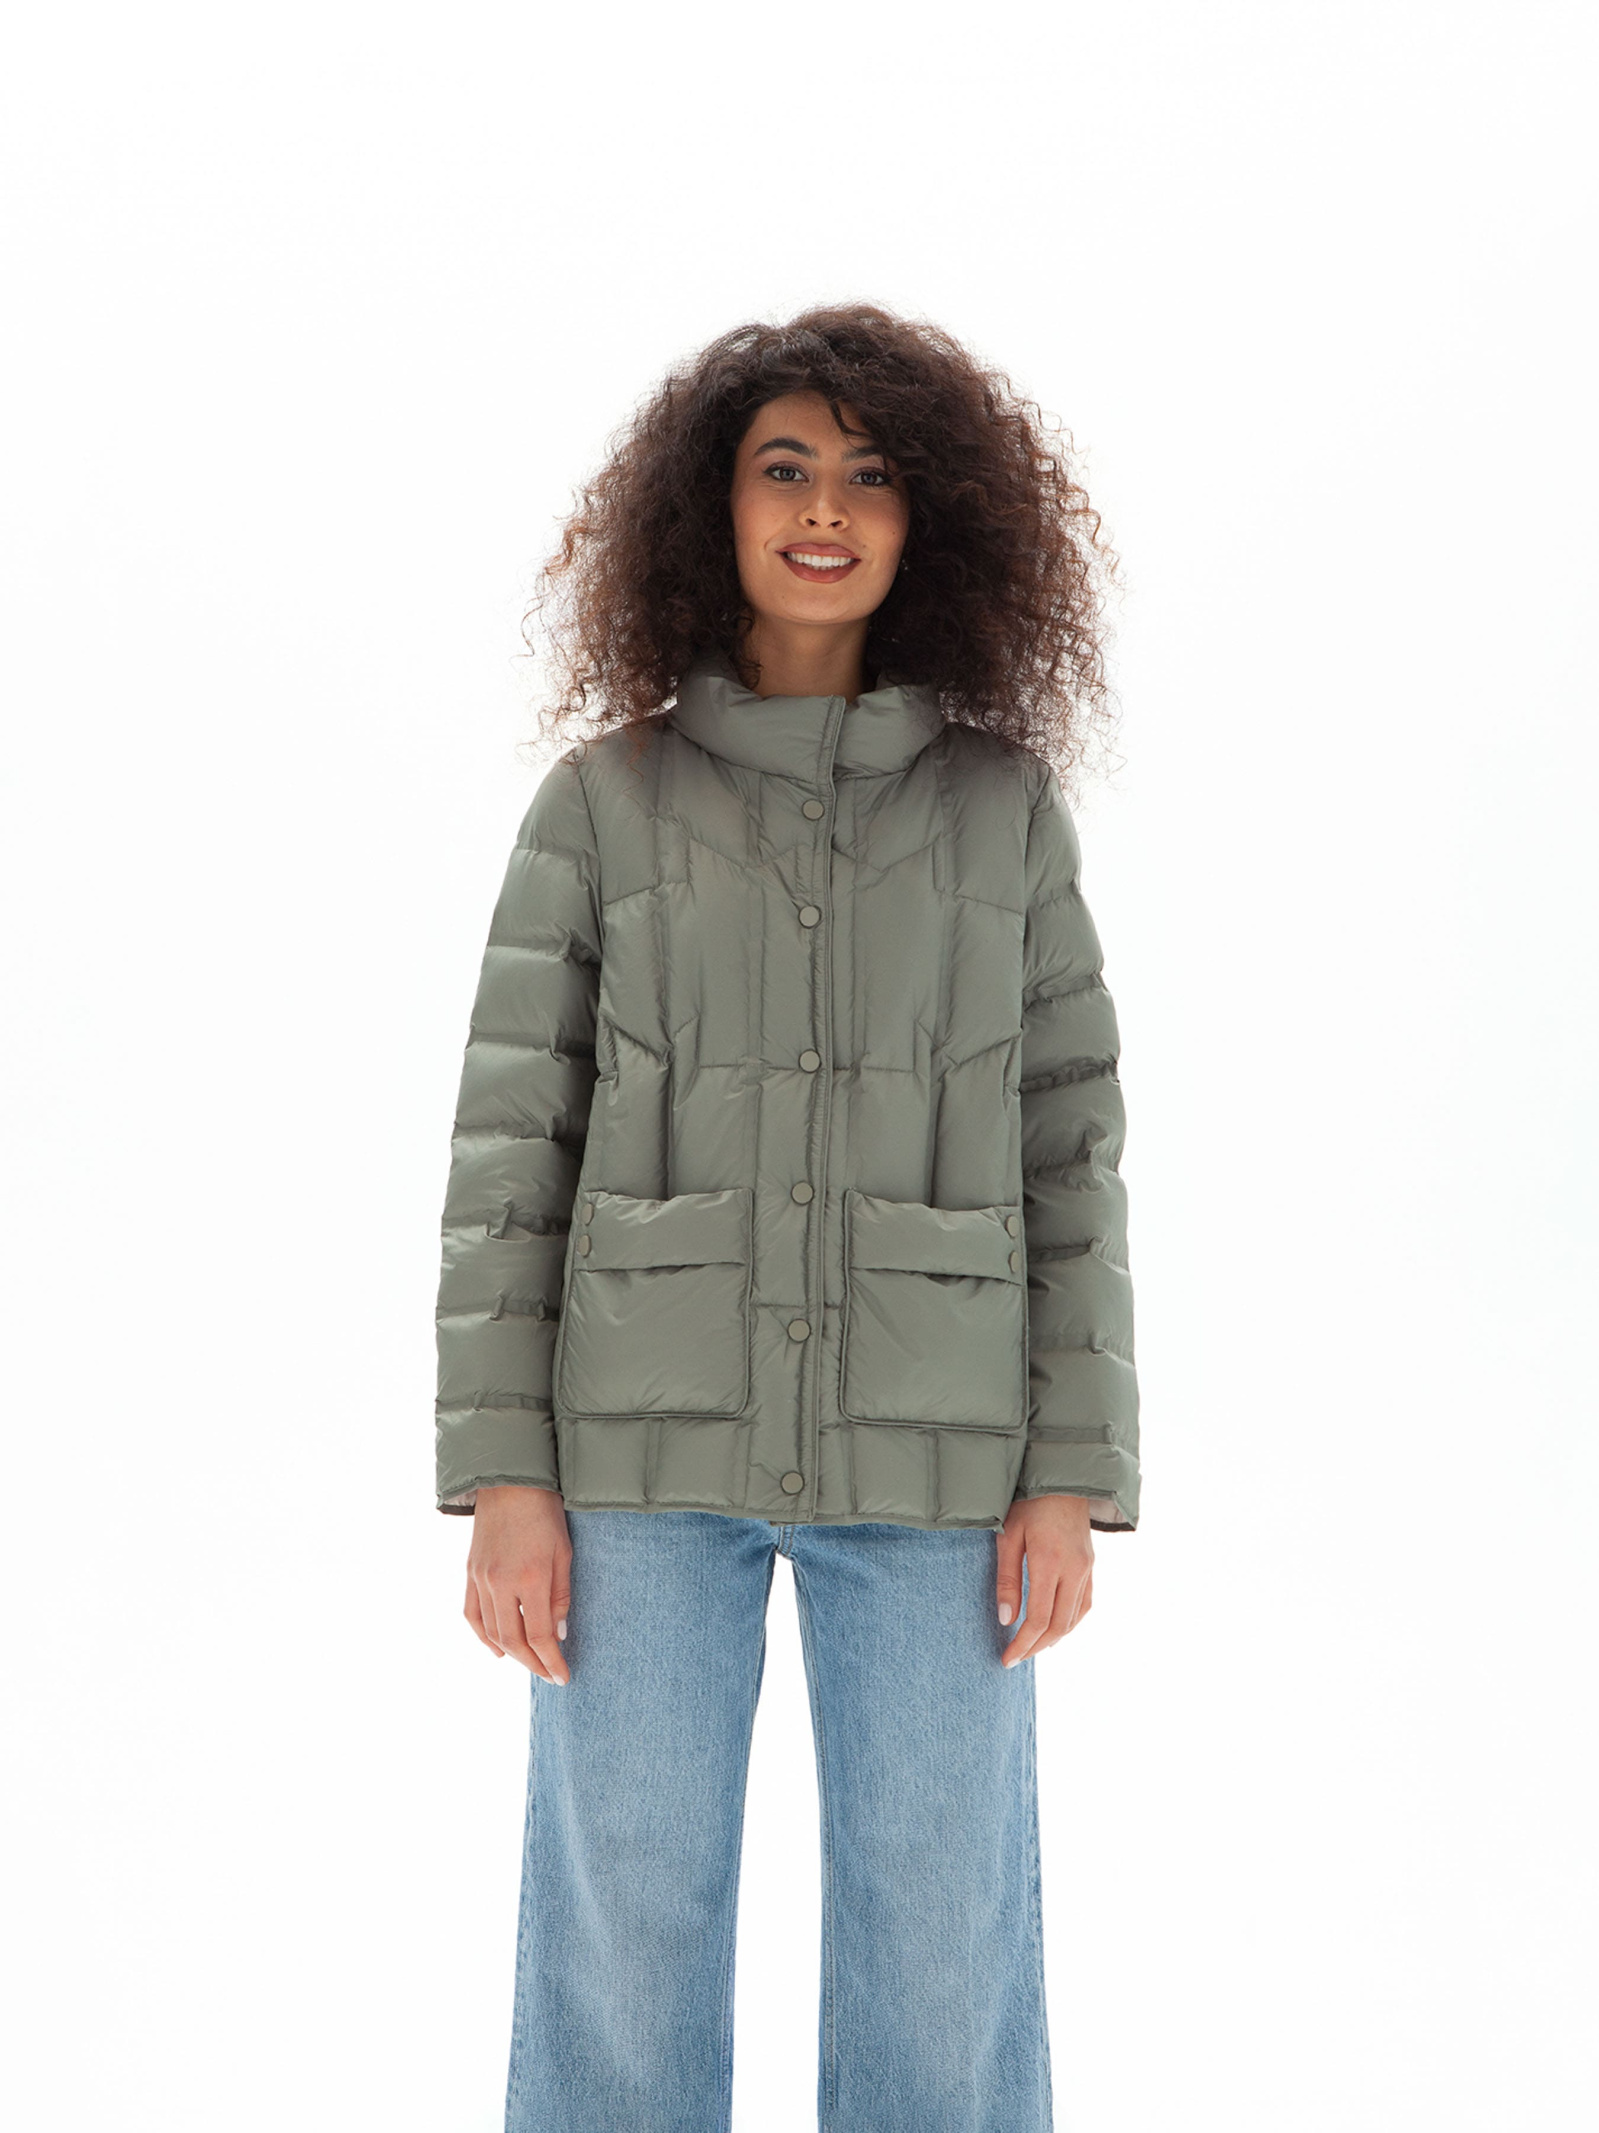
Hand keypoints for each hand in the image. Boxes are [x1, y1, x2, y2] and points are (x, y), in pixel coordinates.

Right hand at [464, 1486, 572, 1683]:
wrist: (510, 1483)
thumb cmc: (545, 1514)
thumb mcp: (563, 1552)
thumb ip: (560, 1596)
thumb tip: (559, 1635)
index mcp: (529, 1578)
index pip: (540, 1635)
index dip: (551, 1660)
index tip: (562, 1677)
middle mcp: (500, 1583)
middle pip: (513, 1640)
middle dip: (533, 1663)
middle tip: (549, 1674)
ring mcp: (481, 1579)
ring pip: (492, 1632)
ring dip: (512, 1654)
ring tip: (530, 1663)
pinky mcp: (469, 1573)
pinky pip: (472, 1614)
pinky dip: (484, 1636)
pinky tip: (498, 1649)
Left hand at [995, 1494, 1094, 1665]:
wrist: (1063, 1478)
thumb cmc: (1029, 1503)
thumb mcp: (1008, 1535)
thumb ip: (1007, 1578)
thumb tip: (1006, 1619)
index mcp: (1050, 1561)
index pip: (1038, 1618)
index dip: (1022, 1643)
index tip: (1006, 1659)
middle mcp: (1074, 1569)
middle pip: (1058, 1625)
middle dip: (1036, 1647)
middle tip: (1015, 1658)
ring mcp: (1087, 1568)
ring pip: (1074, 1618)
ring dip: (1053, 1638)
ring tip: (1031, 1646)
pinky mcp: (1091, 1565)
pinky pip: (1085, 1604)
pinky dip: (1069, 1622)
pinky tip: (1054, 1627)